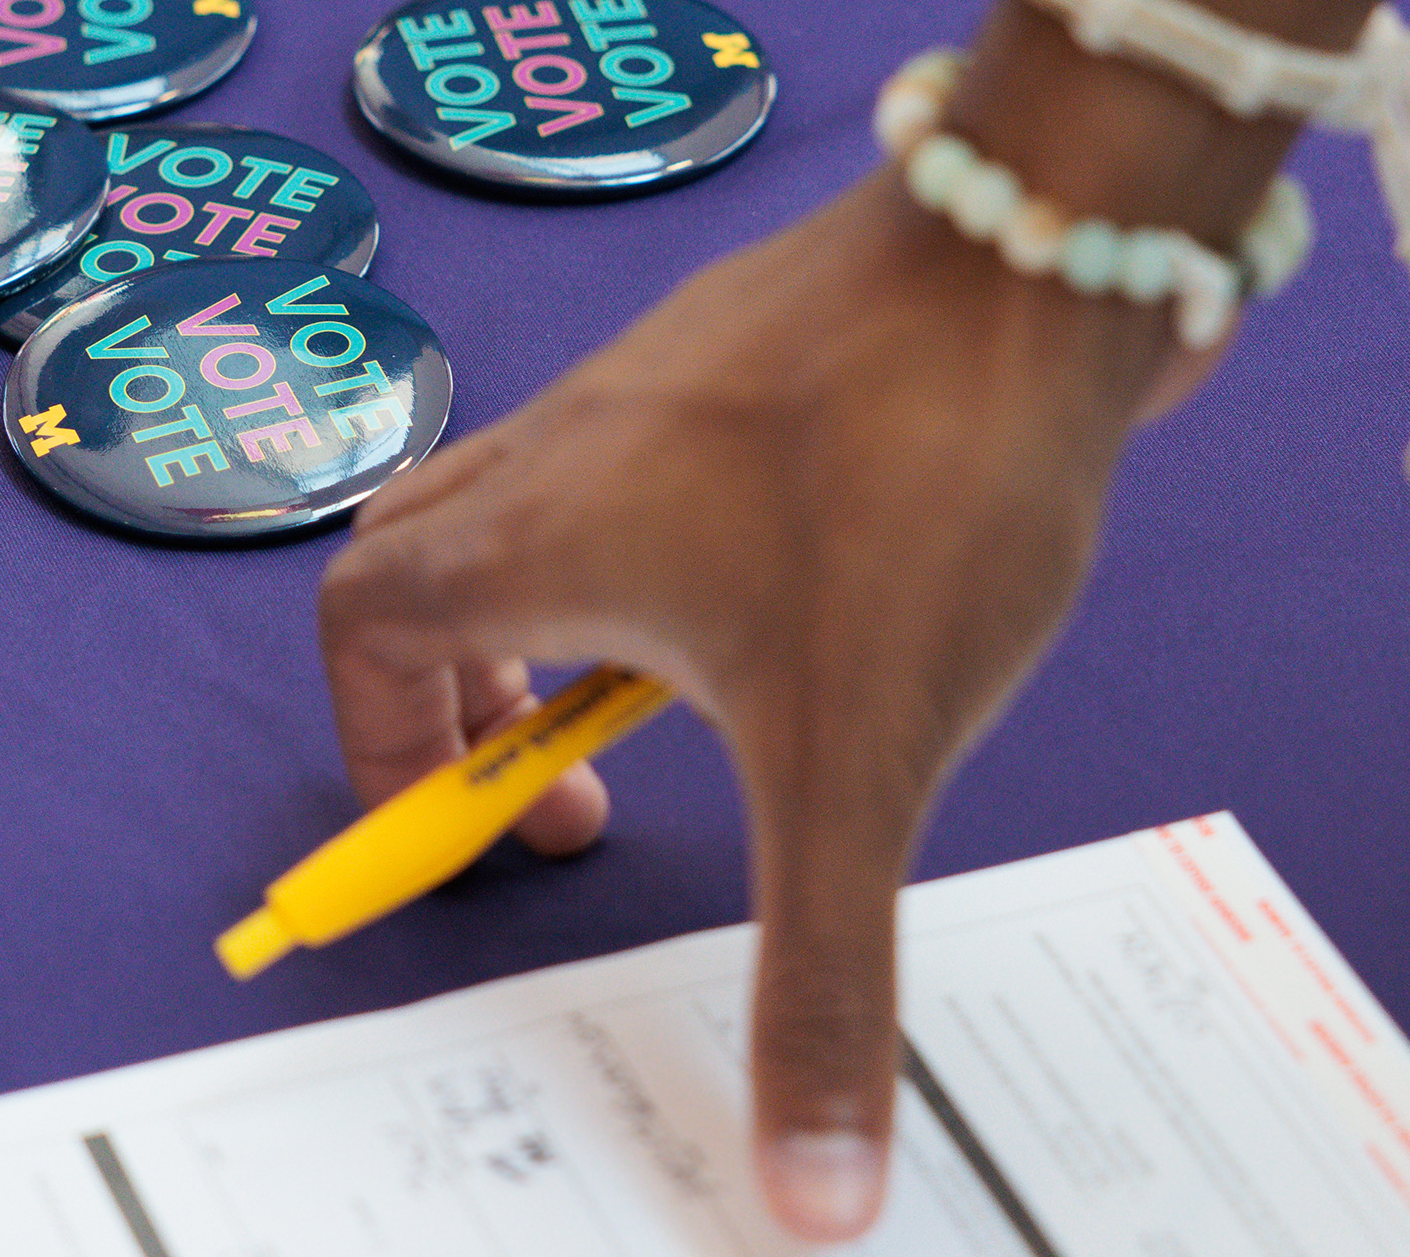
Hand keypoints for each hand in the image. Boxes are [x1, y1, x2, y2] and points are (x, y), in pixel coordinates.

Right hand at [319, 112, 1212, 1236]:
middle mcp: (570, 443)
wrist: (1045, 247)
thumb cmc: (916, 474)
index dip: (390, 743)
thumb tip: (807, 1198)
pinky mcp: (755, 355)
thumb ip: (821, 977)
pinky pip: (650, 454)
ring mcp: (662, 382)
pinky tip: (805, 595)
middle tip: (573, 774)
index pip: (363, 625)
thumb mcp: (859, 759)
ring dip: (574, 613)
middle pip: (427, 556)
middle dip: (465, 688)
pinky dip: (670, 543)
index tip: (501, 825)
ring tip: (697, 698)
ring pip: (539, 498)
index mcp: (539, 532)